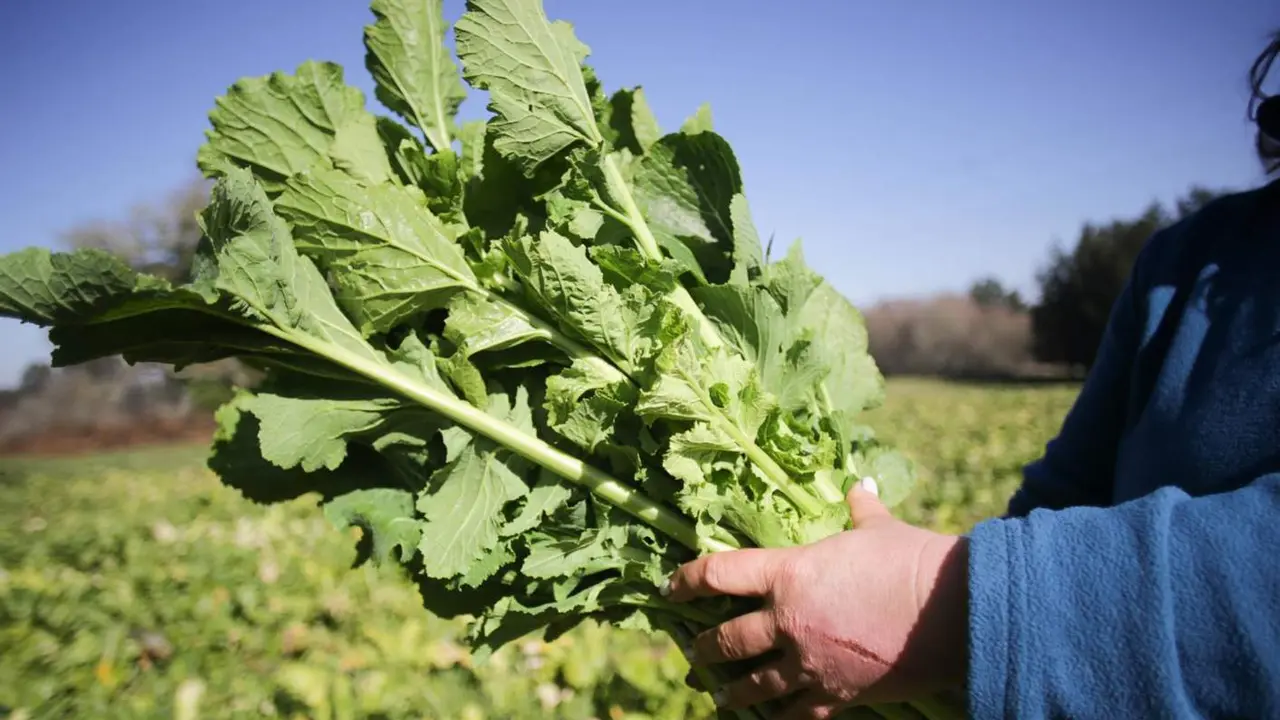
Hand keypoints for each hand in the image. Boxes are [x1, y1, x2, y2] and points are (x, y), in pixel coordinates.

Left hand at [664, 480, 969, 717]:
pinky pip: (796, 714)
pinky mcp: (836, 695)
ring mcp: (809, 663)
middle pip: (727, 640)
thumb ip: (861, 511)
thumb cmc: (910, 561)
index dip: (689, 579)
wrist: (950, 610)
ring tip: (717, 695)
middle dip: (704, 648)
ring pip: (754, 686)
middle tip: (693, 652)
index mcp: (789, 573)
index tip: (672, 585)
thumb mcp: (879, 529)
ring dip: (731, 691)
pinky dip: (780, 718)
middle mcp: (787, 621)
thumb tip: (860, 487)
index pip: (720, 574)